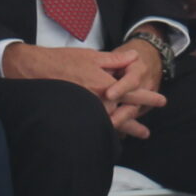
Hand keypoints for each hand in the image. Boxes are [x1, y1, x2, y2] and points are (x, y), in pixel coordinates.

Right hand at [0, 43, 168, 138]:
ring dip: (124, 131)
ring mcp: (88, 111)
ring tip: (134, 138)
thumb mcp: (91, 56)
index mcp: (105, 84)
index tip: (161, 100)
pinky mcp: (77, 116)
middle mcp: (98, 101)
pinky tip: (108, 136)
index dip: (148, 97)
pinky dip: (104, 131)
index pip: (133, 92)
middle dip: (136, 122)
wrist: (34, 71)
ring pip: (111, 124)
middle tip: (147, 132)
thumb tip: (134, 58)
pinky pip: (95, 127)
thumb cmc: (62, 61)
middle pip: (124, 113)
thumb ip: (115, 60)